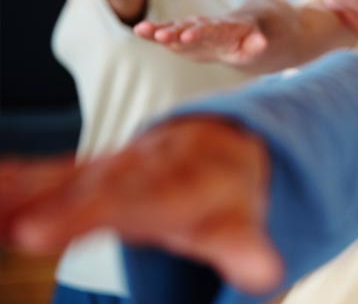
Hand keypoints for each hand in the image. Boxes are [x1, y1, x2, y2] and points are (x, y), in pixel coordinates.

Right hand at [0, 118, 281, 294]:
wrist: (217, 145)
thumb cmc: (222, 196)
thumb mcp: (239, 223)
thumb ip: (246, 248)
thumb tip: (267, 276)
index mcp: (172, 184)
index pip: (131, 201)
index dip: (87, 214)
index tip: (37, 233)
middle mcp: (135, 171)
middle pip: (91, 188)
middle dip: (57, 208)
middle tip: (17, 229)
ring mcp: (106, 170)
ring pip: (58, 179)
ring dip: (21, 193)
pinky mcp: (85, 174)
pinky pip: (44, 177)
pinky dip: (15, 183)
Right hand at [134, 15, 267, 65]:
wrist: (245, 27)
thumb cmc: (251, 40)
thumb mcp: (257, 44)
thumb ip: (256, 44)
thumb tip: (262, 42)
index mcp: (227, 29)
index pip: (214, 30)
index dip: (201, 33)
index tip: (187, 36)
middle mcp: (208, 25)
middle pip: (191, 27)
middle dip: (176, 31)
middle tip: (160, 35)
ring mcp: (195, 29)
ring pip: (177, 27)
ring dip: (161, 29)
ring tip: (141, 29)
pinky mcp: (185, 35)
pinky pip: (169, 32)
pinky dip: (155, 31)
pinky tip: (138, 30)